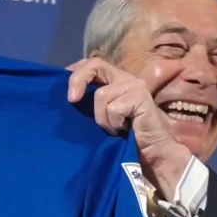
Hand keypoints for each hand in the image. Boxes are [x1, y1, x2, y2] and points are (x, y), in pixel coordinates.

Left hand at [66, 57, 191, 198]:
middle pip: (95, 65)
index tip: (64, 90)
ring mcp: (135, 86)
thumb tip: (68, 96)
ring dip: (102, 118)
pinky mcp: (141, 97)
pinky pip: (113, 108)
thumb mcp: (102, 117)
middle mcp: (126, 79)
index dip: (75, 71)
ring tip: (115, 129)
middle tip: (72, 100)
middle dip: (78, 80)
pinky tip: (125, 130)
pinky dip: (113, 124)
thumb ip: (90, 102)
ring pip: (101, 95)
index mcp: (116, 80)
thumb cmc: (126, 138)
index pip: (93, 63)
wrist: (151, 154)